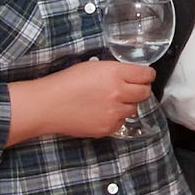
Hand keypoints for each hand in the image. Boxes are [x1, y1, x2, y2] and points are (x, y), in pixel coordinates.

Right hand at [7, 58, 154, 142]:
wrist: (48, 105)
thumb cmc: (65, 83)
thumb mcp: (92, 67)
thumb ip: (115, 71)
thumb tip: (130, 75)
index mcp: (114, 73)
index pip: (146, 75)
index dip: (146, 75)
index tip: (144, 76)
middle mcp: (118, 93)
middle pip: (145, 93)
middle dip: (139, 90)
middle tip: (128, 89)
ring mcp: (114, 113)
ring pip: (134, 109)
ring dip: (126, 105)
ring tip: (109, 102)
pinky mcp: (108, 127)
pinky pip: (121, 122)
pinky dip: (115, 118)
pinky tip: (101, 112)